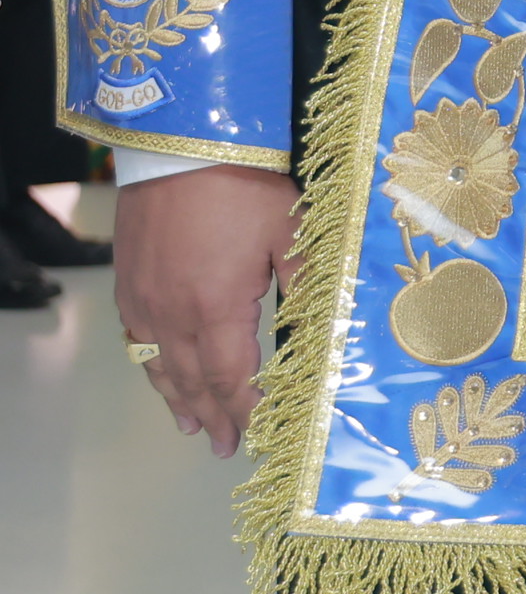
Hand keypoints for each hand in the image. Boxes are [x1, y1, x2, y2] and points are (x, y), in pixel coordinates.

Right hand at [114, 164, 297, 455]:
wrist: (180, 148)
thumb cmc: (243, 186)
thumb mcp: (290, 232)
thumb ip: (305, 282)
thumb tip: (327, 323)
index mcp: (217, 307)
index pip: (232, 376)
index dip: (246, 408)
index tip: (259, 432)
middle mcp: (173, 314)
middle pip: (192, 381)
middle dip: (212, 416)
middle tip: (223, 446)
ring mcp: (145, 301)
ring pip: (160, 365)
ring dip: (177, 400)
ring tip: (191, 427)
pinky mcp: (129, 284)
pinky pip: (137, 340)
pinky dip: (150, 367)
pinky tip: (159, 375)